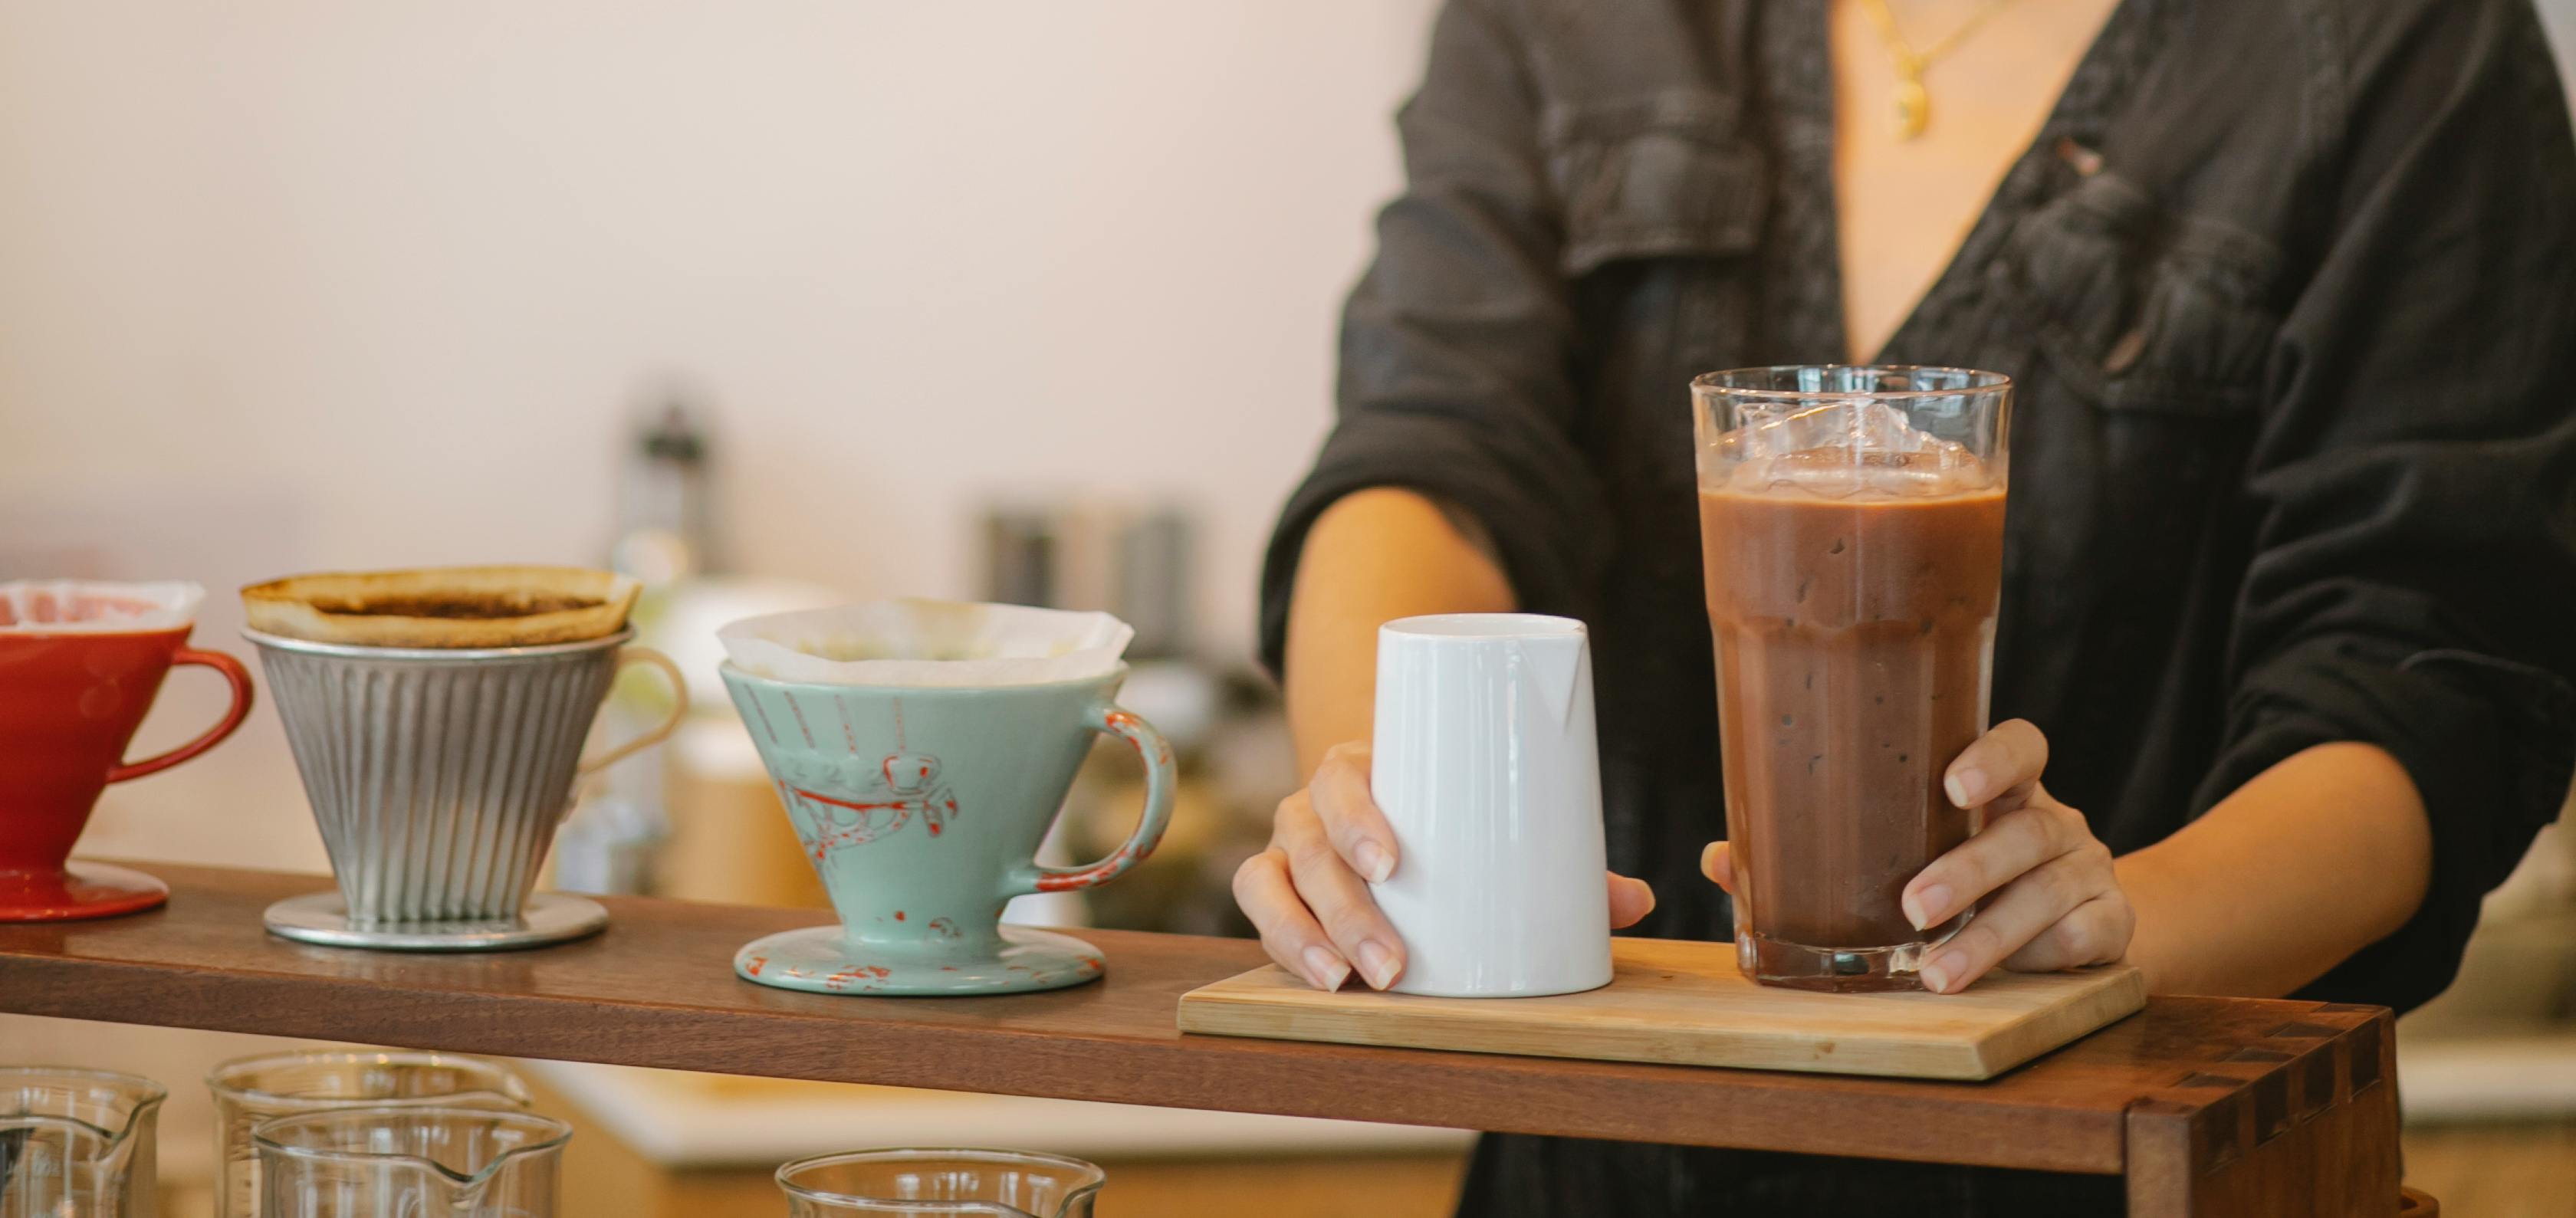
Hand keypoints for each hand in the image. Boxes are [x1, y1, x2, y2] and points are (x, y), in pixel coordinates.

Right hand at [1234, 741, 1657, 989]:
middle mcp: (1311, 805)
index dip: (1357, 817)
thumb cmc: (1448, 815)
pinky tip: (1319, 981)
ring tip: (1348, 983)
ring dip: (1304, 938)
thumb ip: (1560, 863)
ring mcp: (1287, 849)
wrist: (1382, 809)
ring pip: (1271, 885)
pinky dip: (1282, 945)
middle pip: (1308, 846)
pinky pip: (1258, 912)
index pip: (1341, 778)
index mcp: (1360, 769)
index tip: (1393, 864)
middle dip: (1345, 910)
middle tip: (1392, 963)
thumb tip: (1638, 901)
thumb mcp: (1488, 824)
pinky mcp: (1276, 892)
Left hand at [1699, 719, 2132, 993]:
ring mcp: (2088, 871)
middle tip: (1913, 907)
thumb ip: (1823, 852)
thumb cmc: (1965, 875)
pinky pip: (2086, 936)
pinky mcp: (2112, 923)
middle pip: (2025, 832)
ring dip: (1990, 936)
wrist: (2078, 922)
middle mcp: (2055, 820)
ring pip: (2048, 893)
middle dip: (1967, 871)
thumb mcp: (1910, 853)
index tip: (1952, 786)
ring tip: (1936, 971)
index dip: (1993, 757)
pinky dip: (2043, 958)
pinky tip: (2009, 979)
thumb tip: (1721, 856)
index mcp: (2005, 789)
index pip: (2021, 745)